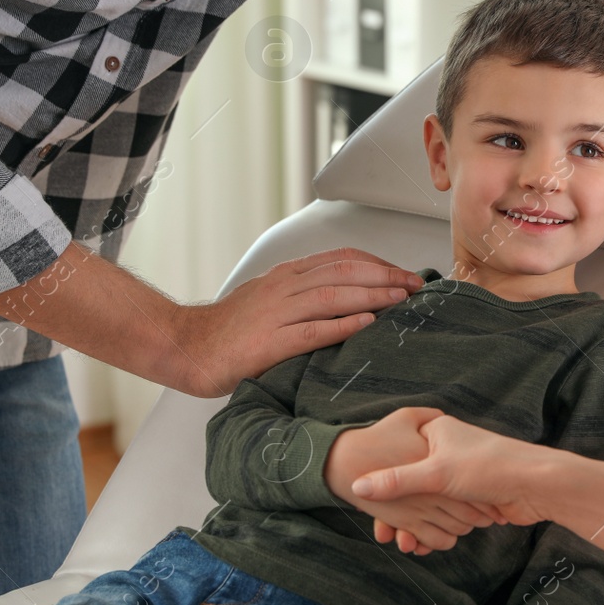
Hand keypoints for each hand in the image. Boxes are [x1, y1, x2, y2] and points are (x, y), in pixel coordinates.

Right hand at [171, 248, 424, 397]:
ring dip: (372, 294)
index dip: (377, 262)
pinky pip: (311, 330)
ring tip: (401, 300)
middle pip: (344, 271)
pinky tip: (365, 324)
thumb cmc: (230, 329)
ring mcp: (276, 313)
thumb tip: (348, 298)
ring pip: (332, 295)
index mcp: (286, 275)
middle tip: (415, 286)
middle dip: (385, 275)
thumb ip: (304, 295)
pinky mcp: (268, 343)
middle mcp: (284, 287)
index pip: (341, 258)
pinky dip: (341, 325)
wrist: (188, 346)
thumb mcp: (269, 299)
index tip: (403, 273)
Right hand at [350, 415, 550, 550]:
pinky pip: (443, 514)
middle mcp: (445, 450)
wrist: (537, 486)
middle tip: (383, 532)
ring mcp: (458, 475)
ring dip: (416, 524)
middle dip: (398, 511)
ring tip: (404, 544)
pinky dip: (433, 530)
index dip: (380, 477)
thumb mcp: (436, 473)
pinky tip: (422, 545)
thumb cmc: (489, 467)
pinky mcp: (470, 496)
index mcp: (436, 432)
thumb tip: (356, 488)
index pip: (398, 451)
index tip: (363, 498)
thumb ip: (395, 481)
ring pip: (426, 502)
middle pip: (410, 482)